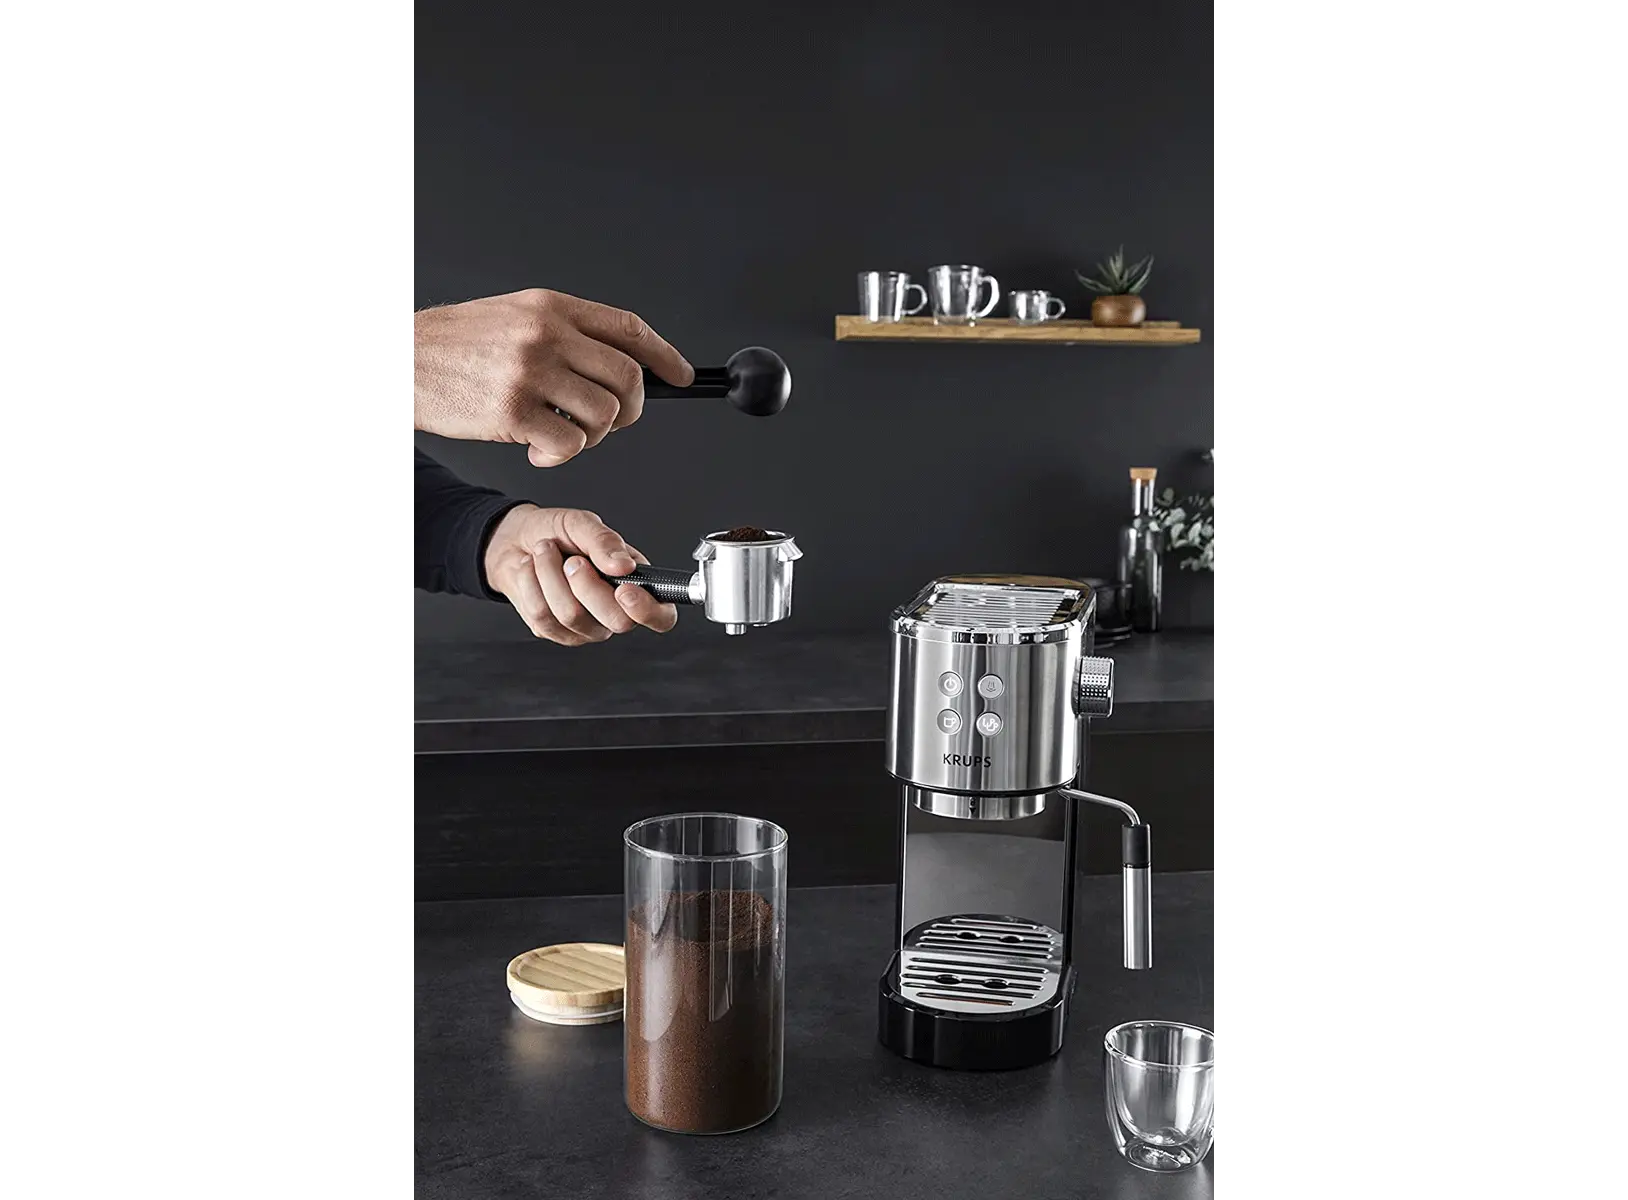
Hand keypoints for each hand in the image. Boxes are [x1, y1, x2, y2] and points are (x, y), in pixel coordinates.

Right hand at [412, 289, 694, 466]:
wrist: (403, 359)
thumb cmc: (459, 345)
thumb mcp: (516, 317)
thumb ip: (565, 333)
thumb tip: (619, 363)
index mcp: (552, 307)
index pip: (628, 327)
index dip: (664, 354)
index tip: (681, 376)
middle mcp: (546, 334)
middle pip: (627, 377)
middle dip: (632, 409)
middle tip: (613, 422)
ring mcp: (530, 372)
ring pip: (604, 415)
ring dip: (594, 436)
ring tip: (564, 434)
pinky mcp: (512, 411)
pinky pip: (568, 444)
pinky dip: (559, 455)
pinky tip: (536, 448)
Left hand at [482, 504, 677, 643]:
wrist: (516, 540)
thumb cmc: (556, 532)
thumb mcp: (582, 524)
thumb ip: (604, 541)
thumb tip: (623, 565)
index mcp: (635, 584)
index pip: (661, 616)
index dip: (647, 610)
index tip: (624, 590)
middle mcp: (614, 611)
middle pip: (616, 621)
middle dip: (587, 585)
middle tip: (573, 559)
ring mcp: (585, 627)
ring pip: (573, 616)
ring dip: (551, 576)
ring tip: (546, 552)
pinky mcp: (555, 632)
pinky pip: (544, 617)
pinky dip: (532, 584)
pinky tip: (533, 570)